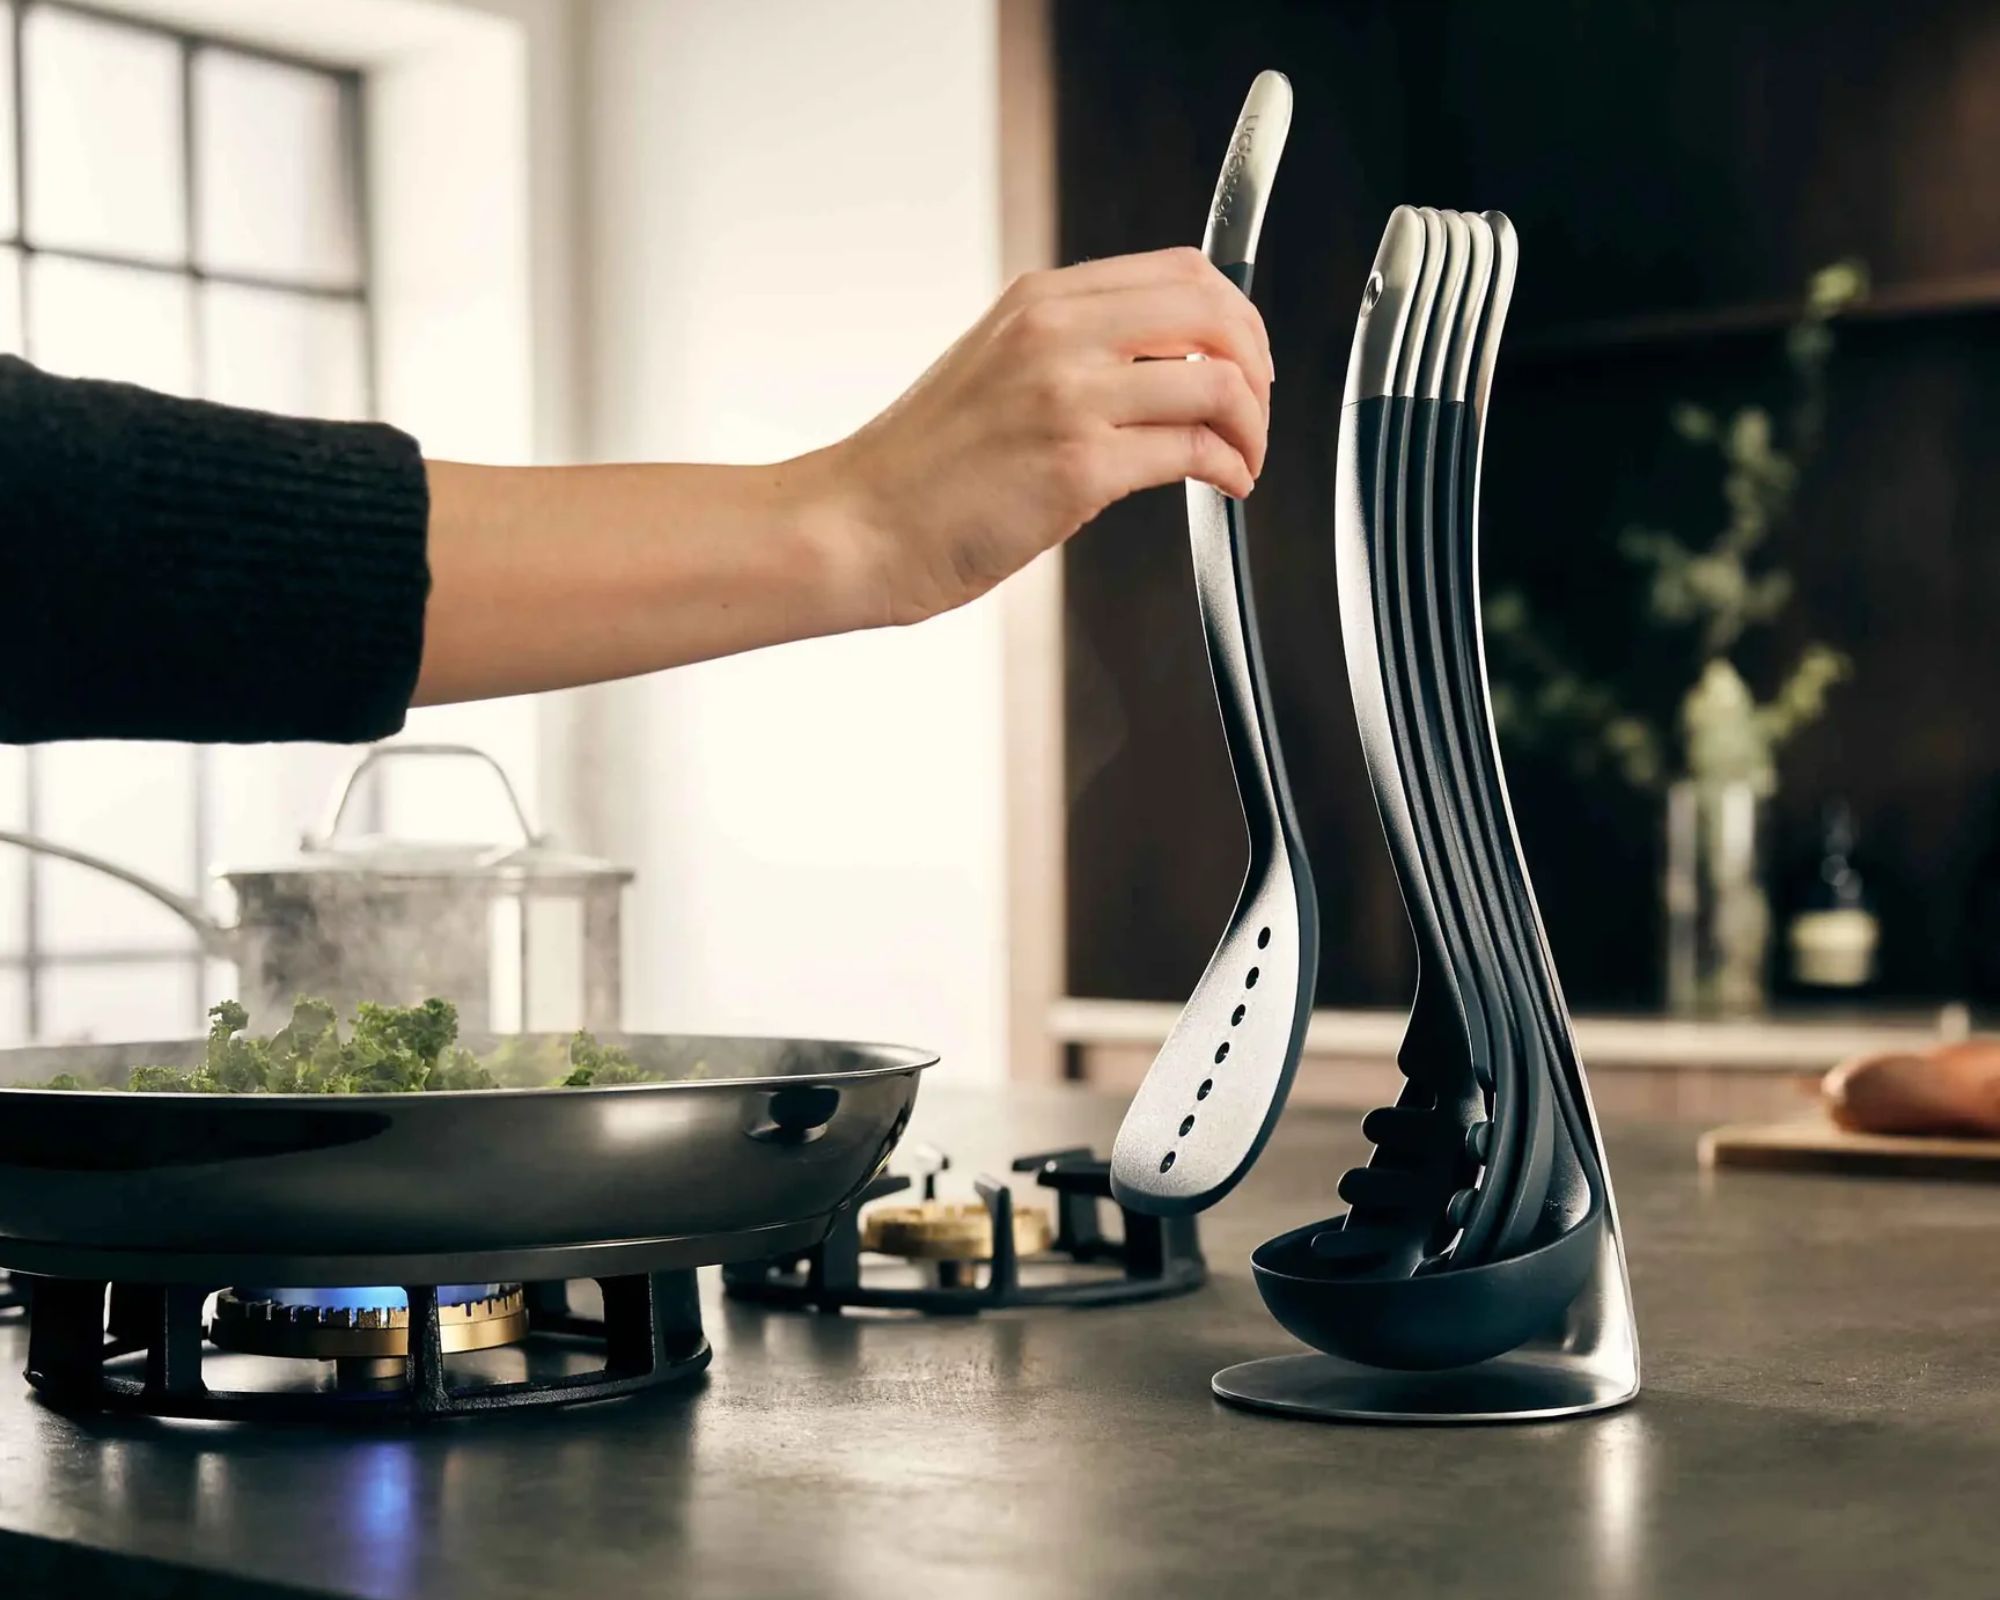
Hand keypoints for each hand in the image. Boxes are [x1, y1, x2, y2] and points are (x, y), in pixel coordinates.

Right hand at [813, 246, 1273, 627]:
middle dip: (1258, 362)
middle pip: (1213, 310)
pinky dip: (1229, 468)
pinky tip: (1225, 485)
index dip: (1235, 313)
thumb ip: (1067, 352)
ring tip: (1243, 460)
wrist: (856, 524)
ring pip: (1217, 381)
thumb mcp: (993, 369)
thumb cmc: (920, 469)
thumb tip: (1158, 365)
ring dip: (1252, 426)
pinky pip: (1193, 450)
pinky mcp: (1079, 467)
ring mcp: (1069, 397)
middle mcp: (1057, 334)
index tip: (1244, 357)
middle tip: (1256, 410)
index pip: (1178, 271)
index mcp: (1039, 301)